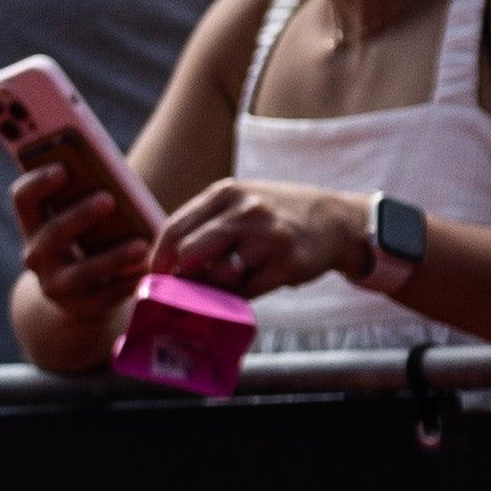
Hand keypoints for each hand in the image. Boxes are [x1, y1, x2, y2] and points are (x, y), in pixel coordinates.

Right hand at [11, 154, 156, 312]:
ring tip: (140, 245)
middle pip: (53, 233)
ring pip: (83, 271)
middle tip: (108, 199)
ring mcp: (57, 285)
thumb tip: (118, 176)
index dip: (39, 183)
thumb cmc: (86, 240)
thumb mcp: (75, 220)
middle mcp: (37, 256)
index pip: (23, 199)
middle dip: (80, 215)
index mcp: (32, 225)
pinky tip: (147, 270)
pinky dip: (129, 282)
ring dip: (112, 257)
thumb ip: (84, 198)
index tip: (63, 169)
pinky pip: (107, 296)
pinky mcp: (82, 307)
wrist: (79, 294)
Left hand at [151, 180, 376, 301]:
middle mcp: (246, 212)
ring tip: (224, 283)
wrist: (336, 220)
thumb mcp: (240, 203)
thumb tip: (164, 260)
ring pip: (217, 276)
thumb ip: (205, 224)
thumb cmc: (277, 216)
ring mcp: (268, 238)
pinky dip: (237, 297)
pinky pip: (246, 292)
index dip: (158, 258)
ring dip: (213, 287)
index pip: (174, 228)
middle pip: (189, 253)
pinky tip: (244, 288)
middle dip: (180, 276)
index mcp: (227, 193)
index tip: (154, 276)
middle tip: (181, 288)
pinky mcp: (287, 265)